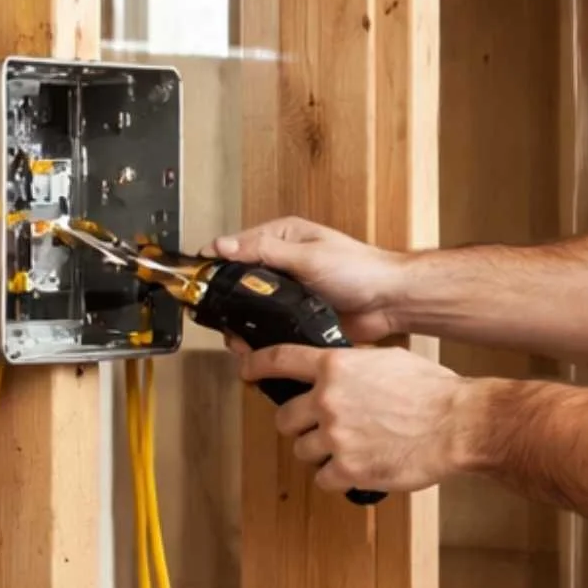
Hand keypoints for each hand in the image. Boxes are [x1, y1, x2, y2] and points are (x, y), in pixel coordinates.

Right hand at [211, 218, 405, 343]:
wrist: (389, 301)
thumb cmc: (359, 269)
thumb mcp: (308, 255)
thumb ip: (265, 251)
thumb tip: (225, 245)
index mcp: (283, 238)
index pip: (237, 246)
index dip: (215, 262)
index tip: (198, 279)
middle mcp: (282, 264)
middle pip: (240, 281)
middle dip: (227, 301)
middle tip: (219, 318)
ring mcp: (289, 293)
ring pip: (252, 309)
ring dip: (242, 324)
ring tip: (238, 340)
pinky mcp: (297, 317)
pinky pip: (270, 328)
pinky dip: (261, 338)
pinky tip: (256, 349)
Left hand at [238, 342, 481, 494]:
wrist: (457, 424)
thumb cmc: (433, 391)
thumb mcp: (389, 360)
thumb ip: (355, 363)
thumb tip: (339, 368)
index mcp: (335, 367)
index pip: (278, 360)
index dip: (255, 366)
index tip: (246, 371)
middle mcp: (328, 400)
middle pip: (284, 418)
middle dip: (298, 425)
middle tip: (319, 429)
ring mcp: (335, 437)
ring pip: (302, 451)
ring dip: (319, 453)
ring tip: (348, 450)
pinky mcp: (347, 469)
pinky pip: (323, 478)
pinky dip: (336, 477)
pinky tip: (358, 468)